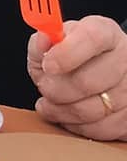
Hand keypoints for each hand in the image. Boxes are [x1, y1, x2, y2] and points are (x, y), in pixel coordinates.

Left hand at [27, 15, 126, 140]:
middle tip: (44, 88)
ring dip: (63, 111)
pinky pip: (103, 128)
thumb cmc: (72, 54)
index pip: (92, 39)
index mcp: (105, 32)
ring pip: (95, 109)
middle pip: (90, 81)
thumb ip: (42, 41)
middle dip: (57, 90)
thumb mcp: (53, 41)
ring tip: (49, 104)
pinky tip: (66, 115)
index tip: (48, 66)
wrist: (97, 68)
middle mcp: (124, 57)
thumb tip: (42, 39)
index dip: (67, 54)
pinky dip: (78, 126)